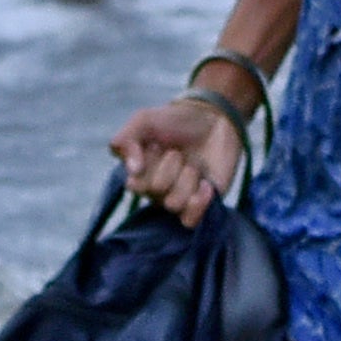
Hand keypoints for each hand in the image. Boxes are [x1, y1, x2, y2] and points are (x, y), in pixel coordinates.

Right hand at [112, 97, 245, 228]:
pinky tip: (206, 184)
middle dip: (171, 165)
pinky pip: (189, 221)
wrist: (214, 120)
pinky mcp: (199, 205)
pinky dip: (199, 203)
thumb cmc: (176, 121)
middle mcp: (155, 190)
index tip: (157, 144)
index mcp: (138, 173)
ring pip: (174, 204)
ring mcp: (177, 198)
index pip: (134, 184)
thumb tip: (133, 171)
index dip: (149, 162)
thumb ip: (126, 139)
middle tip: (178, 151)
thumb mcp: (144, 120)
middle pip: (156, 191)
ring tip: (194, 164)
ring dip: (188, 178)